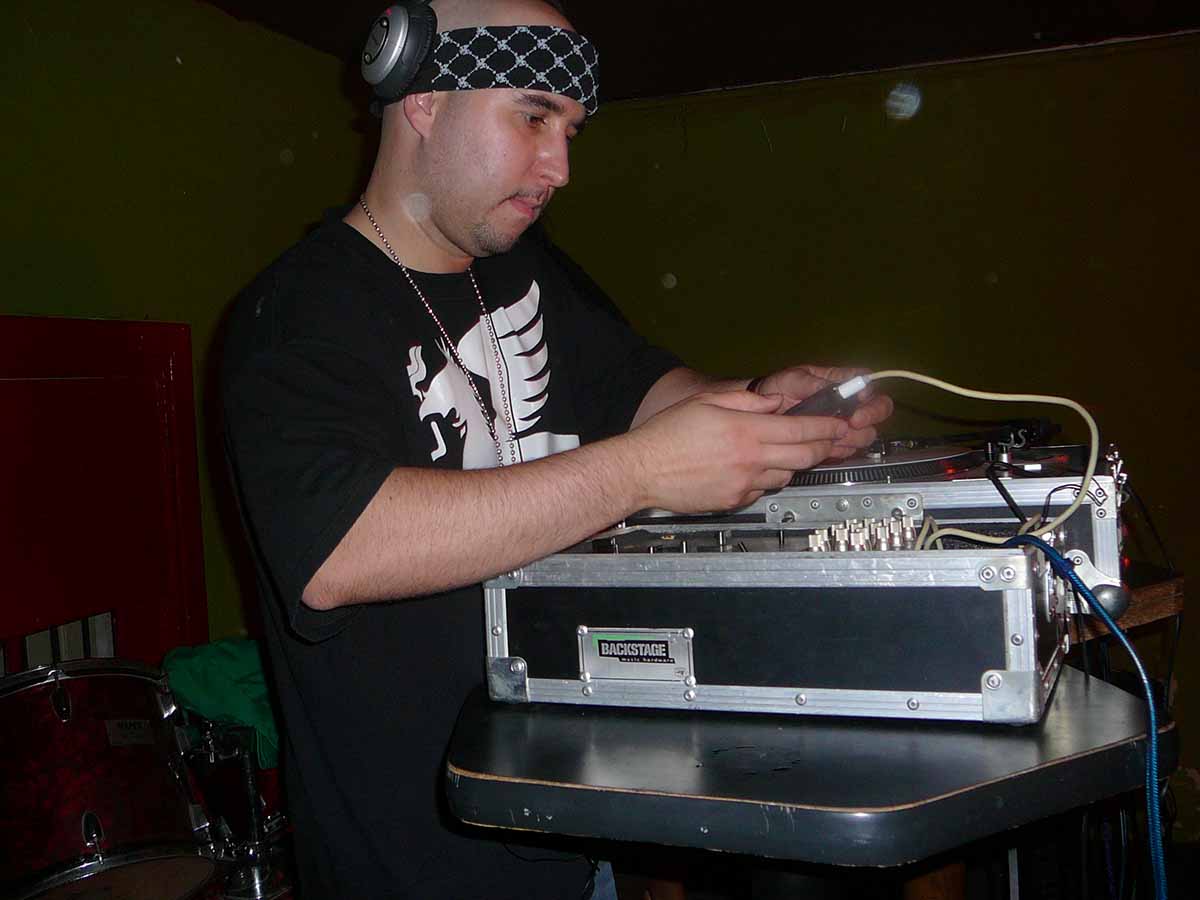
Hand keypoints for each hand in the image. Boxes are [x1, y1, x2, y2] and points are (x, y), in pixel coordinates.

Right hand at [623, 389, 848, 512]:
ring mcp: (744, 484)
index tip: (840, 424)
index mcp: (746, 430)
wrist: (642, 470)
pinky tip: (756, 469)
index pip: (802, 429)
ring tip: (790, 453)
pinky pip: (762, 490)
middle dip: (825, 447)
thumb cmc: (667, 435)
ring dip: (794, 464)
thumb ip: (746, 400)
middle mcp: (750, 459)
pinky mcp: (735, 501)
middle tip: (832, 441)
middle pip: (805, 456)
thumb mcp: (706, 402)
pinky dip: (766, 479)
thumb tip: (775, 402)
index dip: (827, 427)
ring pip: (786, 475)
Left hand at [752, 364, 892, 458]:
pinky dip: (842, 450)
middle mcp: (849, 403)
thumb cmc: (780, 388)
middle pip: (879, 409)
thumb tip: (834, 386)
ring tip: (838, 436)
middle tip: (854, 422)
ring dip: (856, 436)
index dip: (869, 391)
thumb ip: (814, 383)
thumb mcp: (794, 379)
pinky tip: (830, 447)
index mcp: (842, 381)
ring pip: (867, 433)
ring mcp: (844, 424)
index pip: (868, 382)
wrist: (763, 413)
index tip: (859, 400)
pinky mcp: (836, 443)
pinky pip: (849, 450)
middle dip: (870, 417)